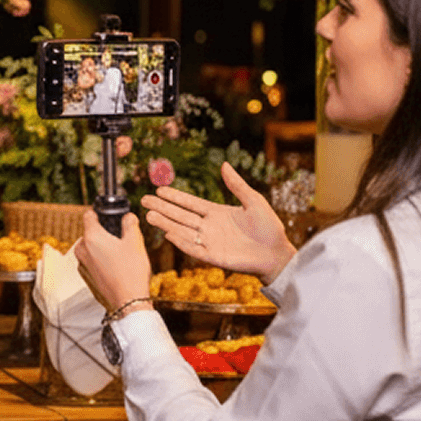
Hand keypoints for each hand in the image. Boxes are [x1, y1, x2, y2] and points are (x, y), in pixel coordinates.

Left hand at [74, 210, 153, 313]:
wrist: (128, 301)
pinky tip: (117, 266)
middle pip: (91, 232)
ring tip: (122, 255)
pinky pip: (93, 260)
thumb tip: (128, 216)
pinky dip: (102, 259)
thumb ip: (130, 223)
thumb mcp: (135, 242)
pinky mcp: (86, 276)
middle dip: (105, 232)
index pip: (89, 215)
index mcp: (91, 237)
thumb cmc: (131, 271)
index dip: (99, 212)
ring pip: (92, 247)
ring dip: (104, 246)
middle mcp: (82, 249)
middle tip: (122, 239)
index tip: (110, 215)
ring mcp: (83, 264)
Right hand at [139, 161, 296, 279]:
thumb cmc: (269, 228)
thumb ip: (237, 184)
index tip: (159, 190)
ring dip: (166, 224)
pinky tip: (168, 234)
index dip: (175, 197)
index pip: (190, 203)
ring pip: (182, 231)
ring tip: (149, 215)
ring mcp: (210, 242)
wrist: (277, 254)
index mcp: (217, 213)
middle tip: (144, 201)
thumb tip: (224, 164)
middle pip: (180, 216)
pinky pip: (193, 249)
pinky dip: (181, 242)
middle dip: (162, 208)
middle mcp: (209, 227)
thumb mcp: (253, 200)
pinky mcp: (213, 256)